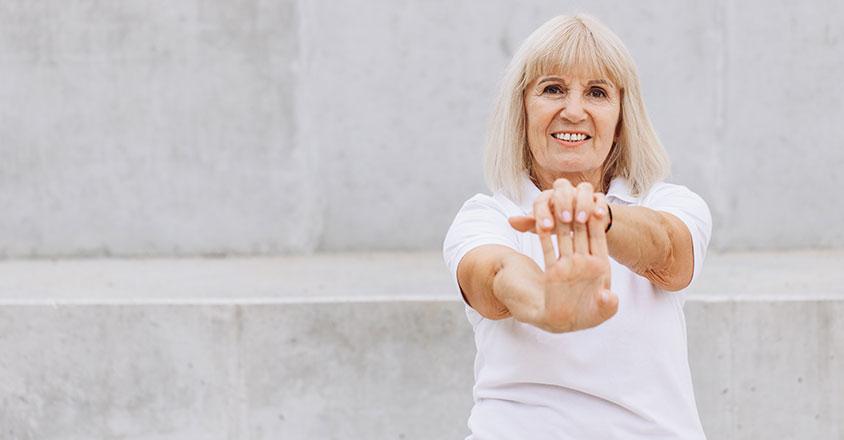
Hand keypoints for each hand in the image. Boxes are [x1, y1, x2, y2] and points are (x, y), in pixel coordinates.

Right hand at [509, 179, 617, 332]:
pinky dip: (545, 235)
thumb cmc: (589, 316)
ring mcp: (568, 264)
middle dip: (578, 213)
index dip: (597, 221)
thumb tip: (610, 297)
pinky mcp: (553, 270)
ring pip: (565, 236)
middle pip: (581, 231)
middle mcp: (584, 261)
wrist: (569, 324)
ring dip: (561, 221)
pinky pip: (549, 248)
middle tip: (572, 194)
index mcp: (600, 265)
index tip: (594, 203)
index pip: (598, 237)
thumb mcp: (602, 311)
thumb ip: (607, 306)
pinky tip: (541, 223)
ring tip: (556, 202)